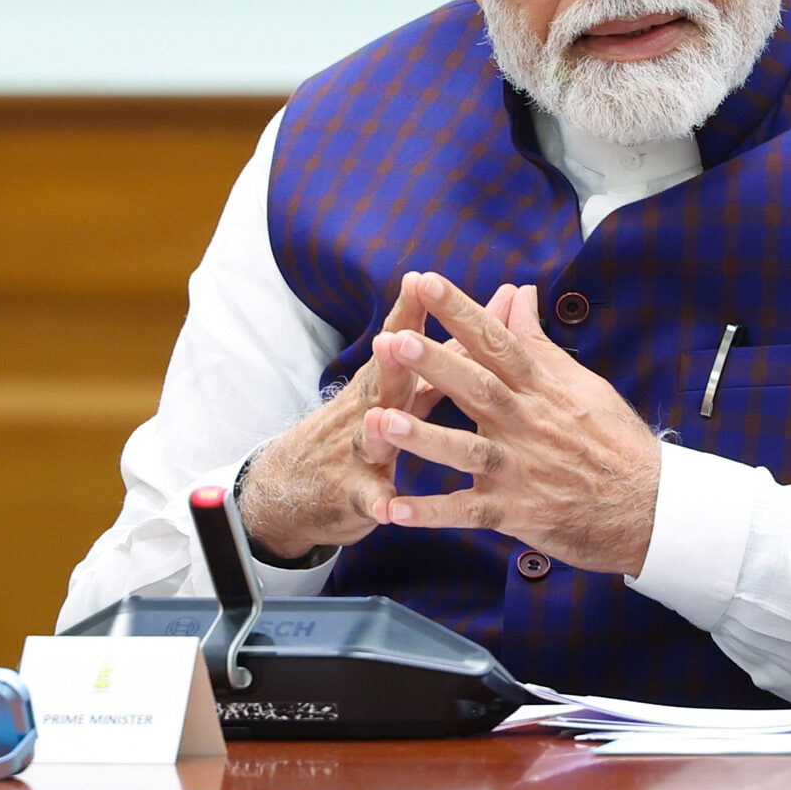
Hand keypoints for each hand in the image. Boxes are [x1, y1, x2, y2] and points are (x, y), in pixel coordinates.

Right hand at [237, 271, 439, 558]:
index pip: (398, 340)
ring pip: (370, 437)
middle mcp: (369, 407)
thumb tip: (496, 305)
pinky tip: (386, 508)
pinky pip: (367, 499)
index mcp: (387, 379)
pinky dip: (377, 502)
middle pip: (381, 380)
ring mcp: (358, 451)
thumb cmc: (367, 421)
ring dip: (380, 430)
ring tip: (383, 423)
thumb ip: (448, 350)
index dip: (408, 312)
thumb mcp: (401, 384)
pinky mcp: (353, 494)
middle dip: (389, 361)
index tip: (419, 281)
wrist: (294, 486)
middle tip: (395, 342)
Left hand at [362, 272, 662, 576]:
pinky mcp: (516, 512)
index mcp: (542, 387)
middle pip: (477, 387)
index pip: (497, 340)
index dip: (461, 310)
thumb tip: (518, 292)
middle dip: (434, 364)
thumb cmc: (614, 440)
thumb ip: (538, 341)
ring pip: (465, 450)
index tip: (425, 282)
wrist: (651, 506)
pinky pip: (466, 513)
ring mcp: (520, 469)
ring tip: (378, 421)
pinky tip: (391, 509)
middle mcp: (528, 423)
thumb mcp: (582, 382)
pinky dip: (429, 513)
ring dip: (421, 437)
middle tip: (393, 341)